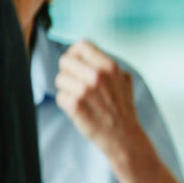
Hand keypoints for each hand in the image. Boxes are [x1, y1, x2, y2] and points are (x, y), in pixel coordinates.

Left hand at [54, 40, 145, 161]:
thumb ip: (106, 65)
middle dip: (68, 72)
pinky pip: (60, 96)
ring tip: (81, 99)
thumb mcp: (123, 80)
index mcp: (109, 66)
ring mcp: (85, 90)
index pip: (81, 45)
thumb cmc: (122, 109)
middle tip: (76, 83)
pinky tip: (79, 109)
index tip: (76, 63)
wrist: (123, 136)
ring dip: (67, 89)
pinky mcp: (75, 105)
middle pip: (65, 60)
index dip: (75, 53)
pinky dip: (66, 103)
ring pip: (60, 79)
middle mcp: (97, 76)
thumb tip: (87, 54)